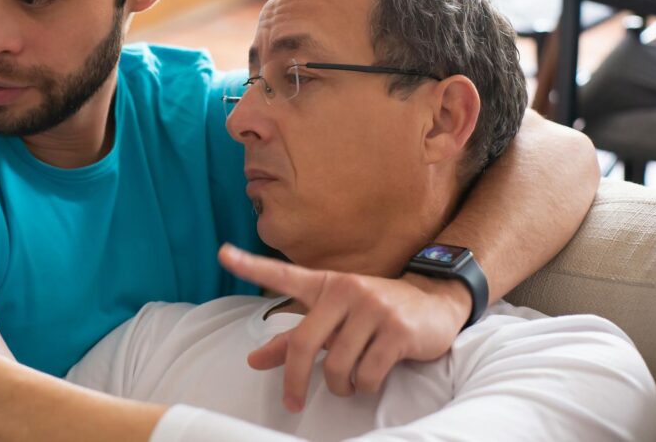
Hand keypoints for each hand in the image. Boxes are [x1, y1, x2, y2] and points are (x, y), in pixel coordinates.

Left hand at [218, 243, 469, 409]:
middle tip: (292, 401)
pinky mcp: (396, 330)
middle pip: (303, 344)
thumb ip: (291, 339)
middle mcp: (344, 290)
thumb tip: (253, 360)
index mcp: (324, 284)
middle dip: (295, 380)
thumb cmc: (371, 312)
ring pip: (337, 367)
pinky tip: (370, 378)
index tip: (222, 254)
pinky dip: (365, 387)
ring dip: (340, 386)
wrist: (433, 302)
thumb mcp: (331, 318)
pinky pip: (367, 375)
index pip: (281, 274)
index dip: (250, 265)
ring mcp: (372, 308)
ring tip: (349, 381)